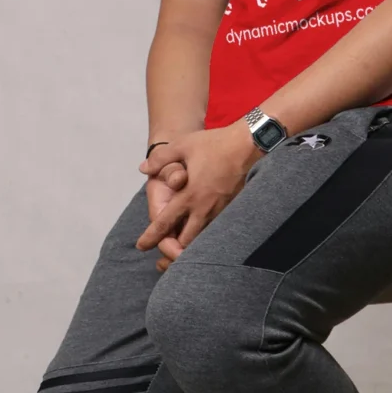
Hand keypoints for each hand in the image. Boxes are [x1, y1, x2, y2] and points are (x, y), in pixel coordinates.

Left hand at [136, 123, 260, 255]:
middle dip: (174, 248)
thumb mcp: (182, 146)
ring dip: (192, 243)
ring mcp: (222, 211)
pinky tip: (204, 231)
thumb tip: (143, 168)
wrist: (251, 144)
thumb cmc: (216, 144)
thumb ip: (160, 159)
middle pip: (186, 241)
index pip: (165, 223)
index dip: (151, 236)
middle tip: (165, 248)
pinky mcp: (234, 208)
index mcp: (190, 196)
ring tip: (183, 247)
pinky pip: (217, 229)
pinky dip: (208, 234)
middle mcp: (205, 208)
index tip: (141, 246)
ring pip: (204, 238)